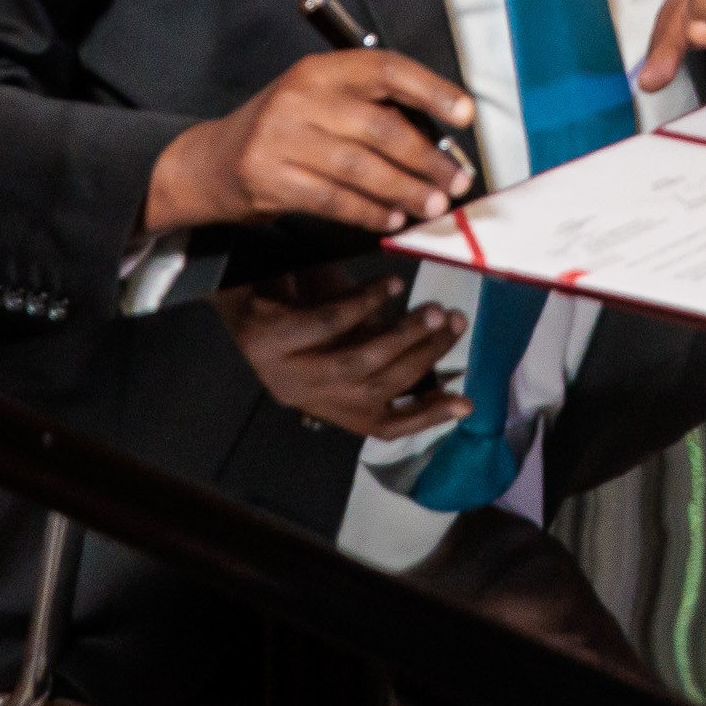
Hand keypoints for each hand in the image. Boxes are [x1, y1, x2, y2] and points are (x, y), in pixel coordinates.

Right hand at [147, 50, 477, 236]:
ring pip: (360, 168)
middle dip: (427, 159)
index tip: (465, 114)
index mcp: (321, 70)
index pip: (386, 69)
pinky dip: (369, 212)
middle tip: (458, 179)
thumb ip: (369, 109)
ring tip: (434, 204)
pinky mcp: (268, 178)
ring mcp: (280, 138)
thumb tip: (440, 139)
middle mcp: (300, 97)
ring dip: (405, 190)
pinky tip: (392, 219)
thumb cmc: (282, 130)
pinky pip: (333, 199)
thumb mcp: (319, 101)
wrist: (210, 162)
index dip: (431, 90)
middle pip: (380, 127)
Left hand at [215, 273, 471, 438]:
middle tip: (454, 323)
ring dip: (402, 335)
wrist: (238, 279)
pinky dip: (366, 303)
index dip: (425, 417)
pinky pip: (327, 324)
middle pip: (374, 391)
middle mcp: (303, 395)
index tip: (467, 402)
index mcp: (323, 403)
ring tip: (433, 307)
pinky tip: (391, 283)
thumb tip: (439, 352)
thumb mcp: (345, 335)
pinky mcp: (267, 338)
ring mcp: (281, 369)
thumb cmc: (300, 305)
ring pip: (355, 363)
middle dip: (423, 358)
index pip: (379, 426)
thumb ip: (382, 348)